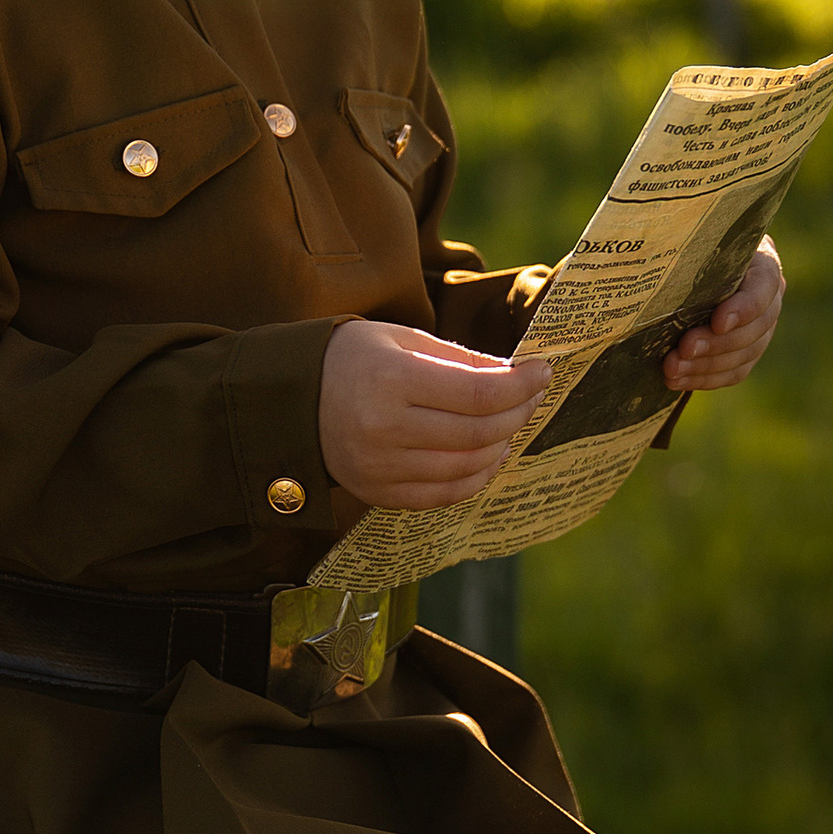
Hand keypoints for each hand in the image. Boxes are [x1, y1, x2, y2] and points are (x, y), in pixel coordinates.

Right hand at [319, 318, 552, 510]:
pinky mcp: (378, 493)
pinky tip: (488, 453)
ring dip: (502, 445)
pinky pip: (445, 494)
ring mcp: (380, 467)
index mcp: (390, 378)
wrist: (290, 400)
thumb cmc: (350, 359)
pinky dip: (476, 475)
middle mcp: (384, 428)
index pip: (479, 391)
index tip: (542, 371)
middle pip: (479, 432)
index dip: (521, 384)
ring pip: (468, 466)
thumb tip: (515, 376)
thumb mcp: (401, 339)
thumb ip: (459, 359)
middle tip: (532, 395)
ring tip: (511, 422)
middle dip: (518, 412)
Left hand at [662, 239, 784, 392]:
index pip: (764, 287)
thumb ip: (692, 243)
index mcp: (763, 262)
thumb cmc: (692, 241)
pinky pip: (734, 372)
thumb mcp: (696, 235)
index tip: (718, 322)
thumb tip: (661, 247)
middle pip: (755, 328)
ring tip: (671, 369)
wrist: (692, 263)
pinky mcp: (747, 351)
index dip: (744, 308)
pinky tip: (676, 381)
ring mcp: (762, 327)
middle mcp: (770, 297)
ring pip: (745, 355)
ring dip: (706, 366)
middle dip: (716, 343)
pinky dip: (704, 379)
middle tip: (682, 349)